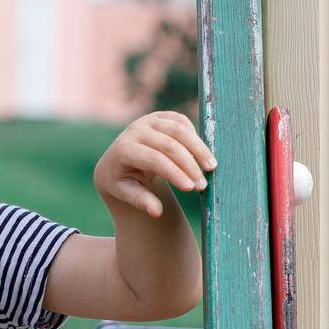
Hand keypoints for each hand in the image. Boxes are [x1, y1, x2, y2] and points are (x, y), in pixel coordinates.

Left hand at [94, 111, 216, 218]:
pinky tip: (201, 154)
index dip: (175, 173)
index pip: (154, 160)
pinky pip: (182, 122)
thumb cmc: (122, 180)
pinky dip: (193, 137)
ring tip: (211, 168)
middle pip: (169, 145)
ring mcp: (148, 120)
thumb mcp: (126, 193)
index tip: (191, 188)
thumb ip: (141, 201)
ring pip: (179, 130)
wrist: (116, 160)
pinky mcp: (160, 116)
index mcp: (124, 149)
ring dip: (198, 149)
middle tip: (203, 184)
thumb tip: (156, 212)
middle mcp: (135, 130)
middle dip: (189, 165)